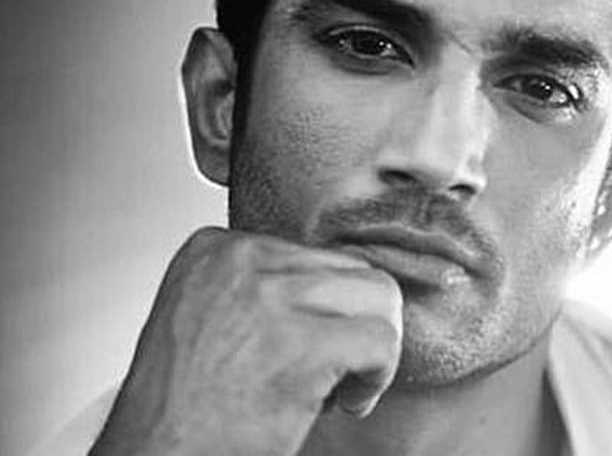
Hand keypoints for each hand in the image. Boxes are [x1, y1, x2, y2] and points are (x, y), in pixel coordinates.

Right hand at [90, 226, 402, 454]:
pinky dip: (379, 374)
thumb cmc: (185, 407)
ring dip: (374, 344)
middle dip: (355, 322)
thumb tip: (339, 285)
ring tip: (345, 382)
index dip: (324, 307)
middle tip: (336, 367)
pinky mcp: (300, 344)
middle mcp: (240, 261)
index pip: (315, 253)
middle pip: (352, 269)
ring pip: (378, 295)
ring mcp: (269, 298)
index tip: (308, 343)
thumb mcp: (212, 316)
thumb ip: (265, 287)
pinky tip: (349, 400)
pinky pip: (381, 339)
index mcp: (215, 249)